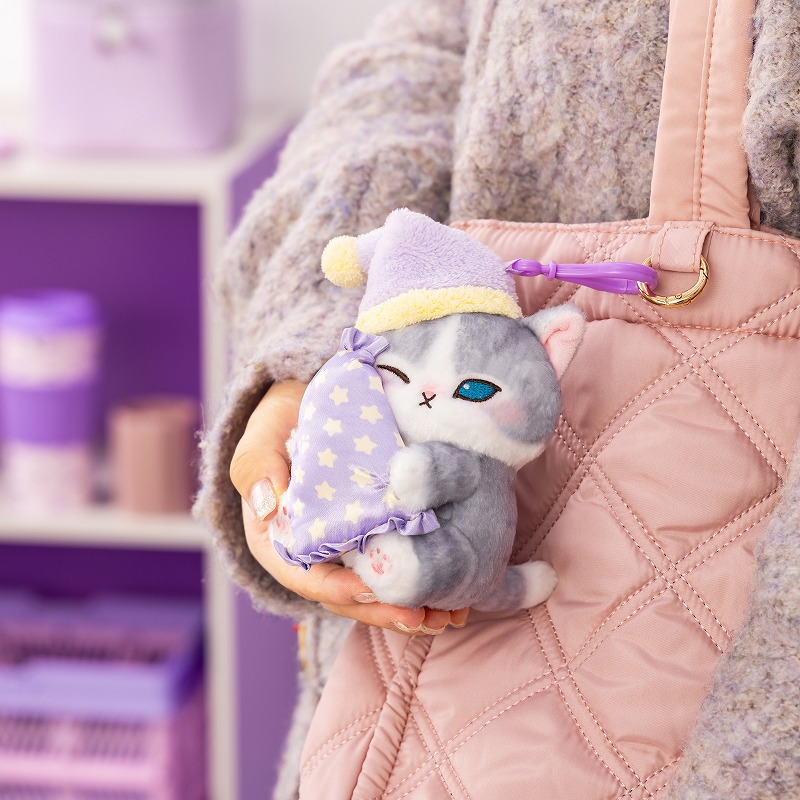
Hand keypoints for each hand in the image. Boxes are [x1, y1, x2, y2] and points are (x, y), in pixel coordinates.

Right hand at [229, 379, 468, 634]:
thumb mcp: (263, 435)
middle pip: (345, 595)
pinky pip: (396, 569)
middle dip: (382, 611)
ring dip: (408, 610)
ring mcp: (345, 551)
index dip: (337, 588)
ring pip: (374, 591)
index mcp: (276, 539)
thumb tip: (268, 504)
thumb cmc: (282, 423)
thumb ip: (256, 464)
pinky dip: (423, 587)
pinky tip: (456, 602)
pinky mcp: (374, 539)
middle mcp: (311, 554)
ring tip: (446, 618)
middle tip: (420, 618)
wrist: (311, 407)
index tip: (370, 590)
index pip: (304, 575)